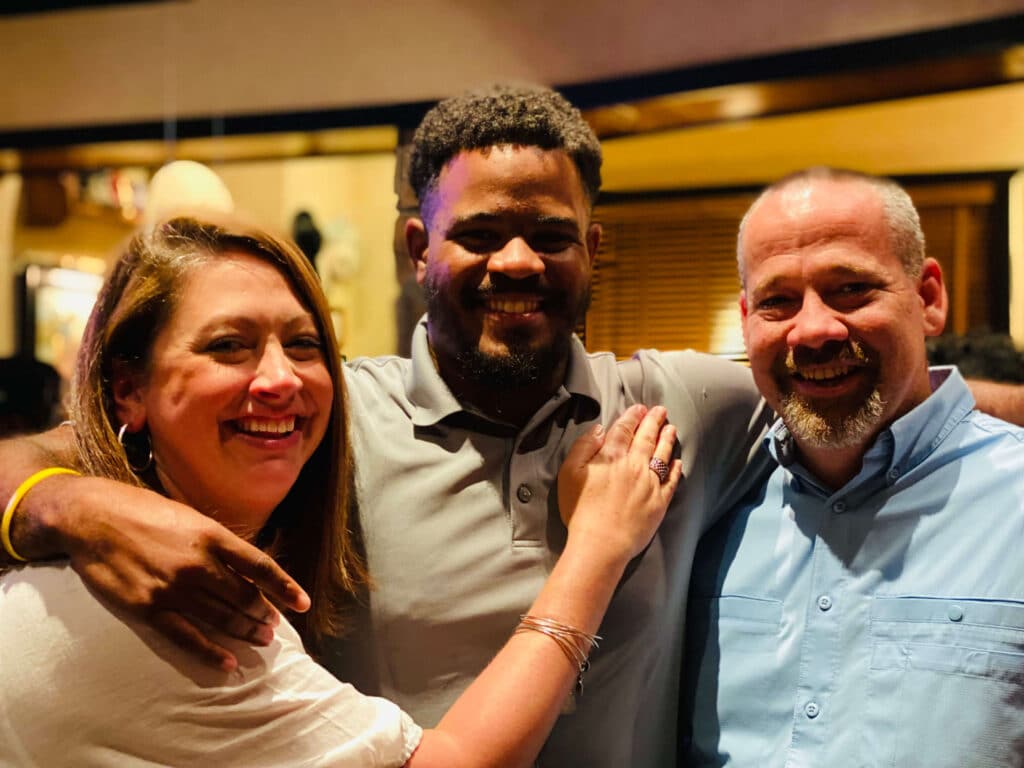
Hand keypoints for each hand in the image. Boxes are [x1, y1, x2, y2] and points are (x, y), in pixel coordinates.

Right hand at [59, 477, 309, 670]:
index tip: (302, 603)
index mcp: (212, 536)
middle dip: (264, 614)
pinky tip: (228, 662)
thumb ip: (215, 541)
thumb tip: (241, 563)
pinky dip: (211, 652)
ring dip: (245, 631)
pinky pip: (187, 637)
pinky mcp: (149, 608)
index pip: (260, 566)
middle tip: (275, 626)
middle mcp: (198, 563)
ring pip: (221, 618)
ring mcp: (174, 588)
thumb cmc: (142, 512)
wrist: (92, 518)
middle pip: (244, 596)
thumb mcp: (189, 516)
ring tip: (262, 640)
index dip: (285, 587)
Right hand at [557, 405, 680, 563]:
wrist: (601, 543)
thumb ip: (583, 447)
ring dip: (667, 439)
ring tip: (671, 428)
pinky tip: (677, 462)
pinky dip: (675, 469)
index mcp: (611, 456)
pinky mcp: (659, 502)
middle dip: (654, 421)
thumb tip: (599, 429)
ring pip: (662, 455)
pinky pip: (671, 481)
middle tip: (660, 410)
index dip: (632, 416)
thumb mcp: (569, 473)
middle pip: (646, 438)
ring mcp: (650, 483)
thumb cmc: (581, 510)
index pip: (624, 429)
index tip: (640, 408)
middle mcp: (634, 465)